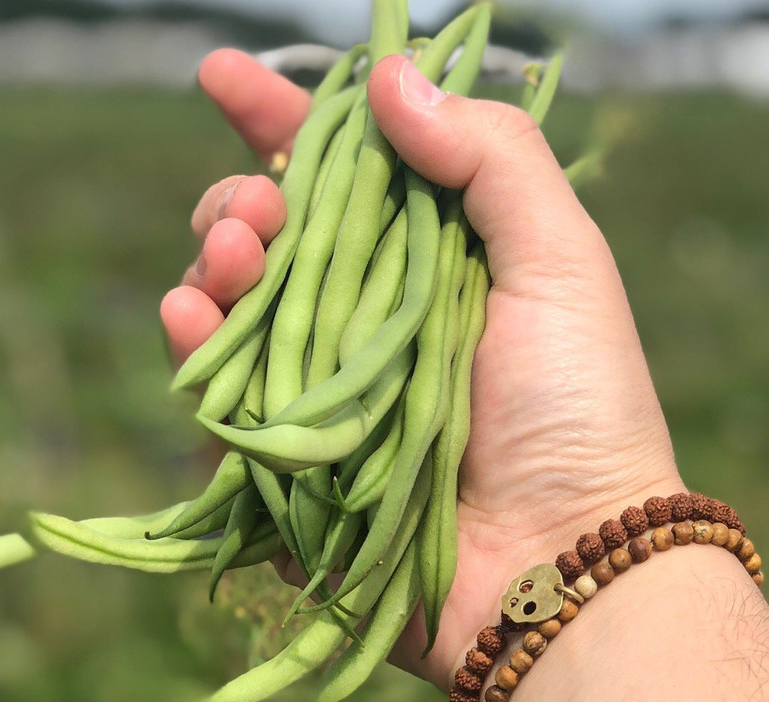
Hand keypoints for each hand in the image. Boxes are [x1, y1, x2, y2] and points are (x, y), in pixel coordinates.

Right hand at [163, 50, 684, 690]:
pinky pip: (221, 399)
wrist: (563, 558)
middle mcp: (372, 320)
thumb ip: (491, 159)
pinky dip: (195, 354)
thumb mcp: (560, 262)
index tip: (219, 76)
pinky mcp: (292, 460)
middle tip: (252, 213)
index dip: (282, 122)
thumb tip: (391, 76)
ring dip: (216, 267)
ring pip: (236, 311)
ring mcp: (327, 391)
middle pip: (275, 240)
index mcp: (431, 261)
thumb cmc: (578, 406)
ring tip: (228, 261)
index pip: (345, 175)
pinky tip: (191, 320)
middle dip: (242, 204)